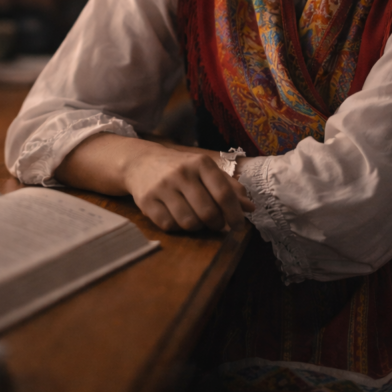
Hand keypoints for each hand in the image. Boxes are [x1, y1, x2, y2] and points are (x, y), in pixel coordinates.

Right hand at [57, 134, 253, 233]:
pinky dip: (177, 228)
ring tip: (196, 220)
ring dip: (197, 228)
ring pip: (189, 222)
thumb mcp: (206, 171)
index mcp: (201, 163)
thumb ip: (229, 188)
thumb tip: (250, 208)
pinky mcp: (146, 201)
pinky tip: (177, 218)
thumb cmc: (181, 169)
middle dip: (216, 224)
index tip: (238, 226)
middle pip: (208, 212)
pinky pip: (169, 226)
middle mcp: (181, 173)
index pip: (223, 194)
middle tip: (216, 224)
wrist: (141, 162)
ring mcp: (162, 187)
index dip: (234, 214)